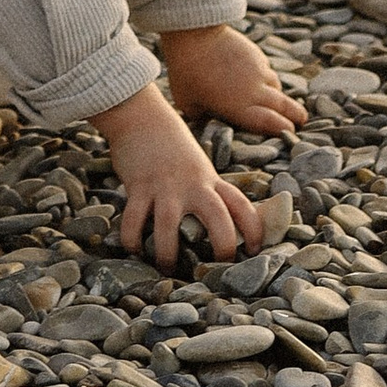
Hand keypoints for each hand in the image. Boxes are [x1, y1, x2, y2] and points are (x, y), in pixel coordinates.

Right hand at [96, 82, 272, 269]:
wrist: (142, 116)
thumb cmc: (172, 146)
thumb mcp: (198, 167)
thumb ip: (208, 191)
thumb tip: (218, 224)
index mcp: (211, 180)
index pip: (242, 206)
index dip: (254, 230)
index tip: (255, 250)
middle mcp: (192, 185)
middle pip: (218, 219)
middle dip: (222, 248)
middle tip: (216, 270)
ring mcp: (165, 187)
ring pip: (169, 228)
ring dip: (167, 255)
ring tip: (166, 269)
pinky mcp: (139, 187)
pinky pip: (133, 221)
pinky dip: (131, 240)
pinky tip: (133, 250)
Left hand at [163, 23, 305, 138]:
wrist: (195, 34)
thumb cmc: (186, 72)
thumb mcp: (188, 103)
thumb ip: (202, 116)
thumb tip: (205, 122)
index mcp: (240, 108)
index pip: (272, 123)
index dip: (284, 129)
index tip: (290, 133)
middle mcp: (255, 91)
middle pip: (285, 106)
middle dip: (296, 116)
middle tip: (300, 121)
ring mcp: (258, 70)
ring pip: (277, 86)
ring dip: (279, 96)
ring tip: (276, 101)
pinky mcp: (256, 54)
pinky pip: (267, 70)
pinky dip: (266, 77)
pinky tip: (256, 78)